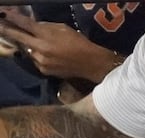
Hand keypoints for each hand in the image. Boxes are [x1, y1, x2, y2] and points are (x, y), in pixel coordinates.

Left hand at [0, 20, 118, 81]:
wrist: (90, 63)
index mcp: (46, 35)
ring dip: (29, 46)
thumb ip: (46, 26)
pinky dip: (38, 56)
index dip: (12, 17)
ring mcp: (41, 60)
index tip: (4, 13)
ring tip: (40, 45)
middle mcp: (40, 48)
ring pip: (27, 50)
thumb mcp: (63, 28)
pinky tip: (48, 55)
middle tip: (0, 26)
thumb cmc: (80, 43)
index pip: (24, 24)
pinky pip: (35, 60)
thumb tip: (33, 25)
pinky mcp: (44, 70)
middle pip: (18, 37)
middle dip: (7, 30)